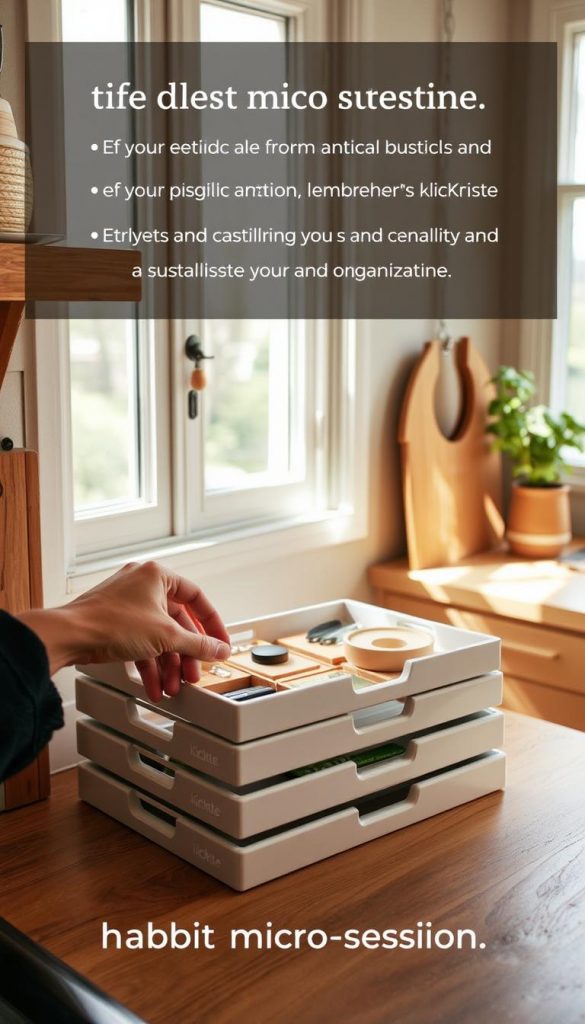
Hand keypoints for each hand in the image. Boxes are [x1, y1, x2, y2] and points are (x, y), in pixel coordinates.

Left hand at [19, 562, 230, 701]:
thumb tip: (219, 648)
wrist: (70, 636)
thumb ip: (198, 644)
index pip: (197, 598)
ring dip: (167, 665)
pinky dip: (149, 664)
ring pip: (158, 637)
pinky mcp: (115, 623)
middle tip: (193, 673)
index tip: (220, 642)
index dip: (212, 624)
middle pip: (177, 623)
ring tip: (172, 686)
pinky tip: (154, 684)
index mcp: (158, 576)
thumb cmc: (110, 622)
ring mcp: (128, 604)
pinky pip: (141, 643)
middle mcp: (143, 585)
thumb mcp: (166, 636)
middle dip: (185, 654)